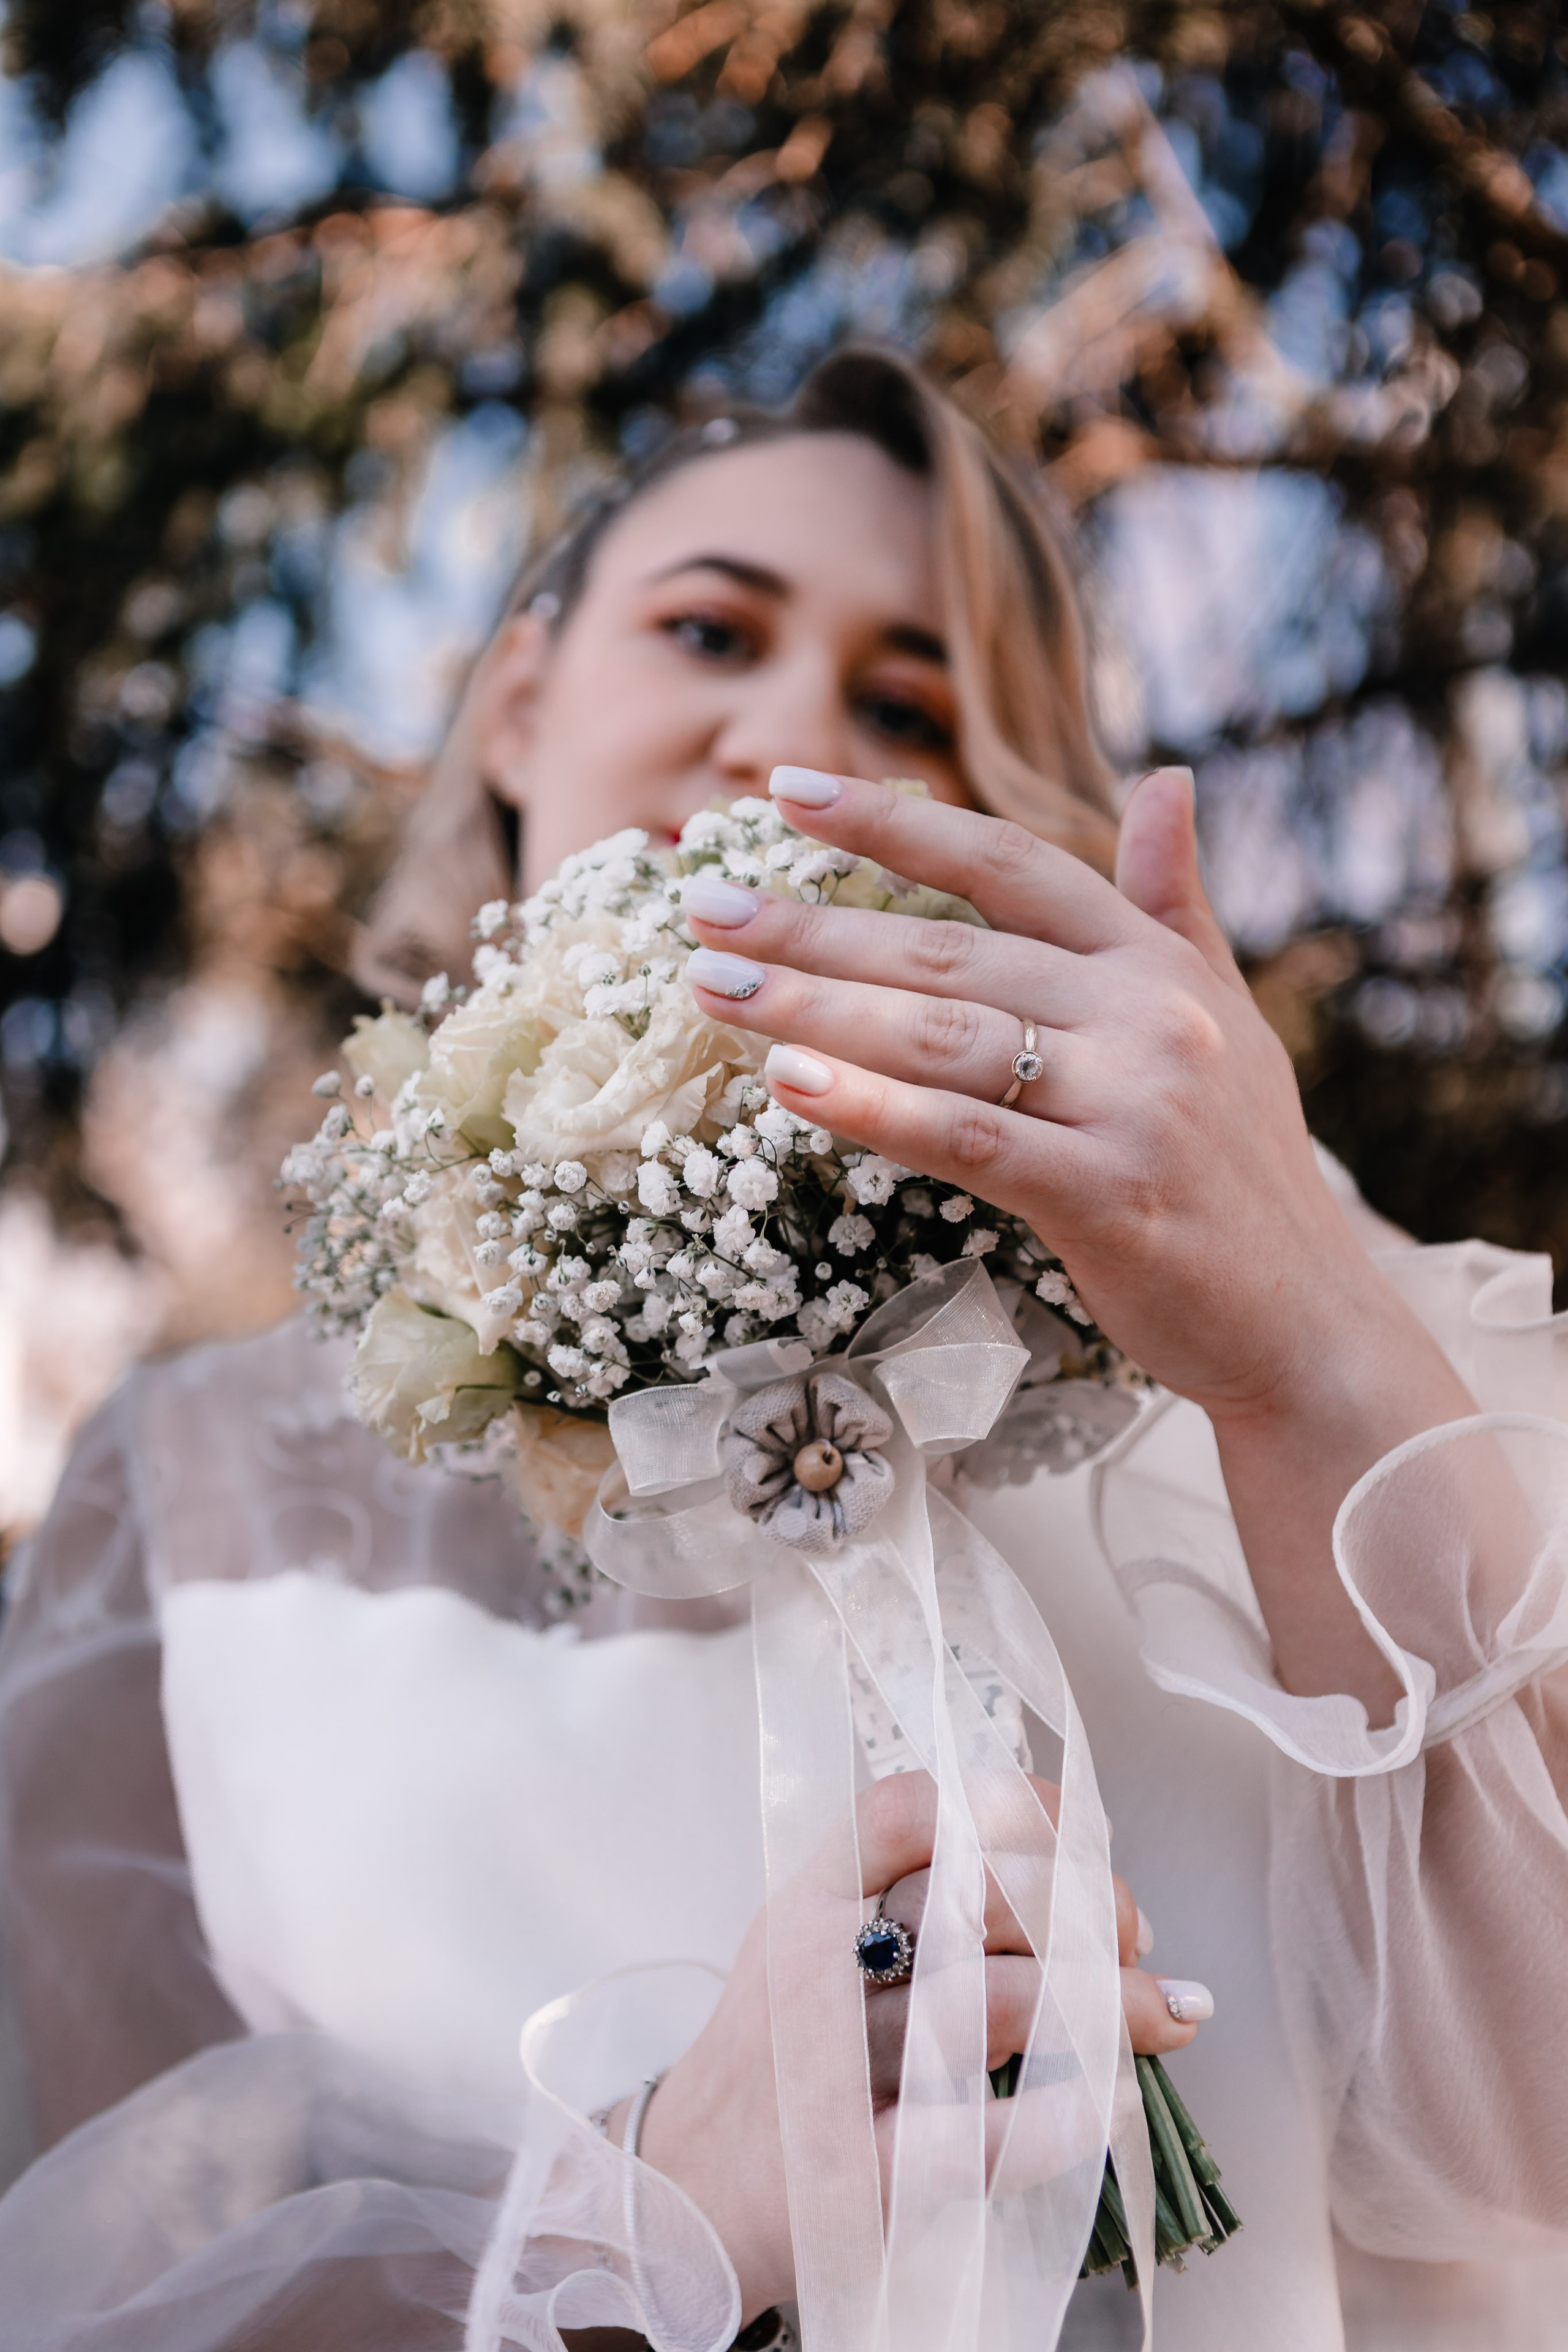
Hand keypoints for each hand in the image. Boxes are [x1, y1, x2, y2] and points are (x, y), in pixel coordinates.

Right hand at [636, 1771, 1196, 2323]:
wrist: (679, 2204)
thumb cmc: (769, 2070)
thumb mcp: (800, 1950)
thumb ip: (896, 1899)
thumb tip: (1058, 1875)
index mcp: (805, 1906)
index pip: (908, 1810)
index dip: (1014, 1805)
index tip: (1080, 1833)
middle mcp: (818, 1974)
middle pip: (972, 1895)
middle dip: (1081, 1904)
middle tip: (1132, 1934)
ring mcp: (842, 2075)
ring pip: (995, 2003)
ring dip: (1105, 2002)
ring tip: (1166, 2012)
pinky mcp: (870, 2177)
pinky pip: (983, 2139)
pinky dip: (1063, 2120)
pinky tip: (1113, 2105)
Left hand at [686, 765, 1390, 1423]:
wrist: (1307, 1321)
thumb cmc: (1242, 1172)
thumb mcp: (1227, 1017)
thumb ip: (1174, 904)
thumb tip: (1169, 781)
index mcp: (1159, 965)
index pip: (1008, 864)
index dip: (892, 822)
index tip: (784, 790)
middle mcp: (1151, 1016)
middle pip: (948, 954)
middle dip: (812, 928)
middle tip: (703, 908)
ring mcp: (1133, 1103)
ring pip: (942, 1040)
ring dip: (814, 1011)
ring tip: (714, 988)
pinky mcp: (1108, 1195)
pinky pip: (965, 1138)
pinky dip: (873, 1107)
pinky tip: (790, 1083)